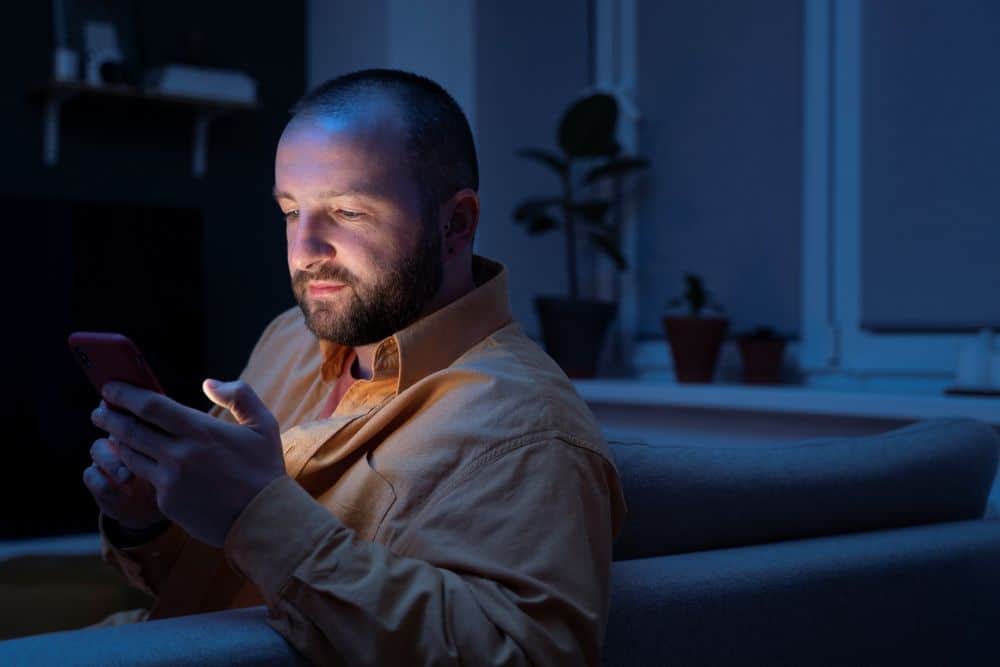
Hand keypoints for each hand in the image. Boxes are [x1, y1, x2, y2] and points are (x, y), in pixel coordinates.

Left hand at [90, 379, 285, 547]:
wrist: (263, 519)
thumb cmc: (264, 469)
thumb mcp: (263, 425)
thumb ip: (239, 396)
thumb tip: (209, 383)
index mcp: (200, 430)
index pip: (150, 406)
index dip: (124, 394)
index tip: (109, 387)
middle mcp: (180, 454)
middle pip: (130, 430)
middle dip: (109, 416)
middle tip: (99, 410)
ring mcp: (170, 480)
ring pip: (130, 456)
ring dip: (117, 442)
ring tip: (112, 433)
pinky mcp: (166, 502)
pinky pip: (147, 480)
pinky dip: (139, 467)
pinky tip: (136, 461)